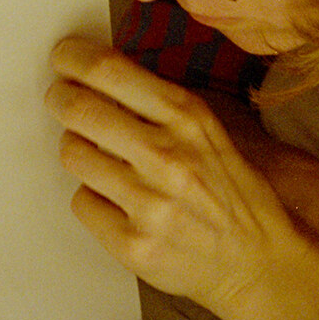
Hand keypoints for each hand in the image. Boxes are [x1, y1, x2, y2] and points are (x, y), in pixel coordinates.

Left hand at [46, 39, 318, 319]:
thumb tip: (99, 74)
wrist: (257, 263)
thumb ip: (160, 105)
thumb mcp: (209, 133)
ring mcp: (148, 203)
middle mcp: (167, 156)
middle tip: (61, 100)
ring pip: (72, 154)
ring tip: (98, 158)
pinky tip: (117, 202)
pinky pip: (82, 202)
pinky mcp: (132, 243)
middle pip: (78, 109)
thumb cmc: (231, 195)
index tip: (63, 57)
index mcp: (188, 118)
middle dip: (61, 99)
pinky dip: (93, 198)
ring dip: (77, 151)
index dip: (73, 57)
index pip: (108, 70)